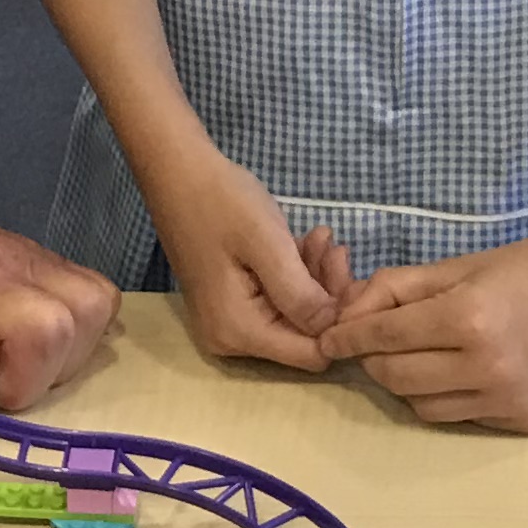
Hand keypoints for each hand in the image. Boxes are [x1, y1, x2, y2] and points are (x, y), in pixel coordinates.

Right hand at [140, 148, 348, 372]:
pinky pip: (277, 301)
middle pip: (304, 335)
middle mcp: (232, 339)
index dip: (340, 321)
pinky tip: (305, 242)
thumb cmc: (221, 202)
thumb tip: (336, 331)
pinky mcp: (231, 304)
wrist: (177, 172)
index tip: (350, 277)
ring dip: (315, 278)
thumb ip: (301, 294)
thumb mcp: (267, 243)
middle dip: (328, 293)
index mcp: (239, 331)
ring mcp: (229, 323)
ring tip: (321, 237)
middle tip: (335, 247)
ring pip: (295, 315)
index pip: (312, 355)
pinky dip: (296, 274)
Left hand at [316, 219, 527, 432]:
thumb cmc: (525, 268)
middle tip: (375, 344)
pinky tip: (467, 373)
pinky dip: (453, 398)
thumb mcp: (456, 266)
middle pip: (395, 379)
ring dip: (410, 384)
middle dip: (375, 360)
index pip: (383, 338)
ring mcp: (509, 400)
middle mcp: (488, 366)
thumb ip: (396, 290)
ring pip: (424, 408)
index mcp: (467, 318)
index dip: (348, 338)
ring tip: (423, 357)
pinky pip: (465, 418)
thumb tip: (345, 316)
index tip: (329, 340)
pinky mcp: (527, 422)